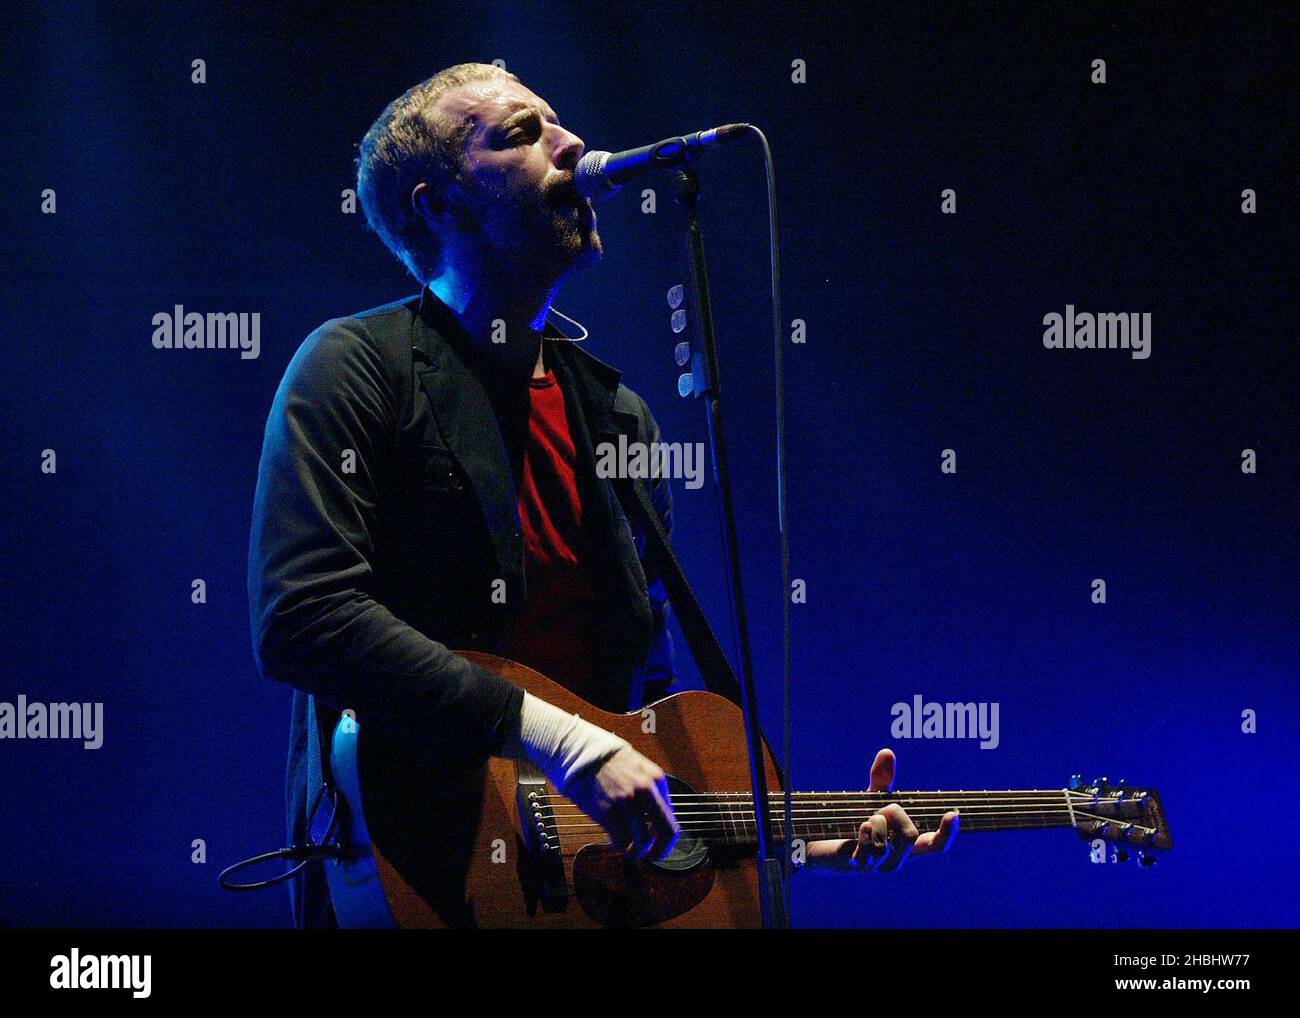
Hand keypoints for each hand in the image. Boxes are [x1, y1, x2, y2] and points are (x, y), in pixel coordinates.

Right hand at [564, 745, 680, 860]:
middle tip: (652, 856)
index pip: (672, 819)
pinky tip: (615, 840)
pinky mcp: (607, 811)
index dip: (667, 838)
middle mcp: (645, 791)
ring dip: (636, 851)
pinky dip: (619, 845)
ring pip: (641, 842)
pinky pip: (620, 840)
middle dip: (660, 851)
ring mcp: (626, 803)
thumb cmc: (610, 761)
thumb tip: (660, 818)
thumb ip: (654, 790)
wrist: (582, 752)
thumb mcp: (641, 768)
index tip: (660, 844)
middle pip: (665, 833)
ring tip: (630, 850)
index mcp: (656, 779)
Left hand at [804, 748, 957, 872]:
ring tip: (861, 821)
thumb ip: (881, 779)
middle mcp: (897, 859)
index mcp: (906, 844)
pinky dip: (863, 832)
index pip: (935, 845)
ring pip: (887, 843)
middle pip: (911, 836)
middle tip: (878, 809)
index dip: (948, 833)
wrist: (820, 839)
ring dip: (873, 823)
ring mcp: (878, 866)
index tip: (952, 814)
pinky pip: (867, 850)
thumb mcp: (869, 798)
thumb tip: (887, 752)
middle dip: (894, 814)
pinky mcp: (858, 867)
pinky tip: (856, 828)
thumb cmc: (850, 820)